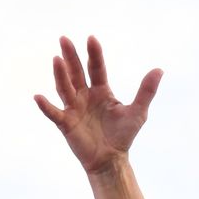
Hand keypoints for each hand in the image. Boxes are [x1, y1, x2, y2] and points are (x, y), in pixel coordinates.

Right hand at [33, 35, 161, 174]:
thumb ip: (146, 91)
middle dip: (71, 56)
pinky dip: (46, 106)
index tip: (91, 39)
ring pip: (65, 88)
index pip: (96, 68)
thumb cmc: (123, 135)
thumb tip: (159, 69)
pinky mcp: (66, 123)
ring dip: (60, 74)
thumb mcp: (138, 112)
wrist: (111, 159)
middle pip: (76, 73)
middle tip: (64, 39)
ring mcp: (74, 108)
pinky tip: (38, 97)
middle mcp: (85, 96)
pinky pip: (54, 113)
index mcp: (101, 91)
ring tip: (57, 59)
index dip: (94, 54)